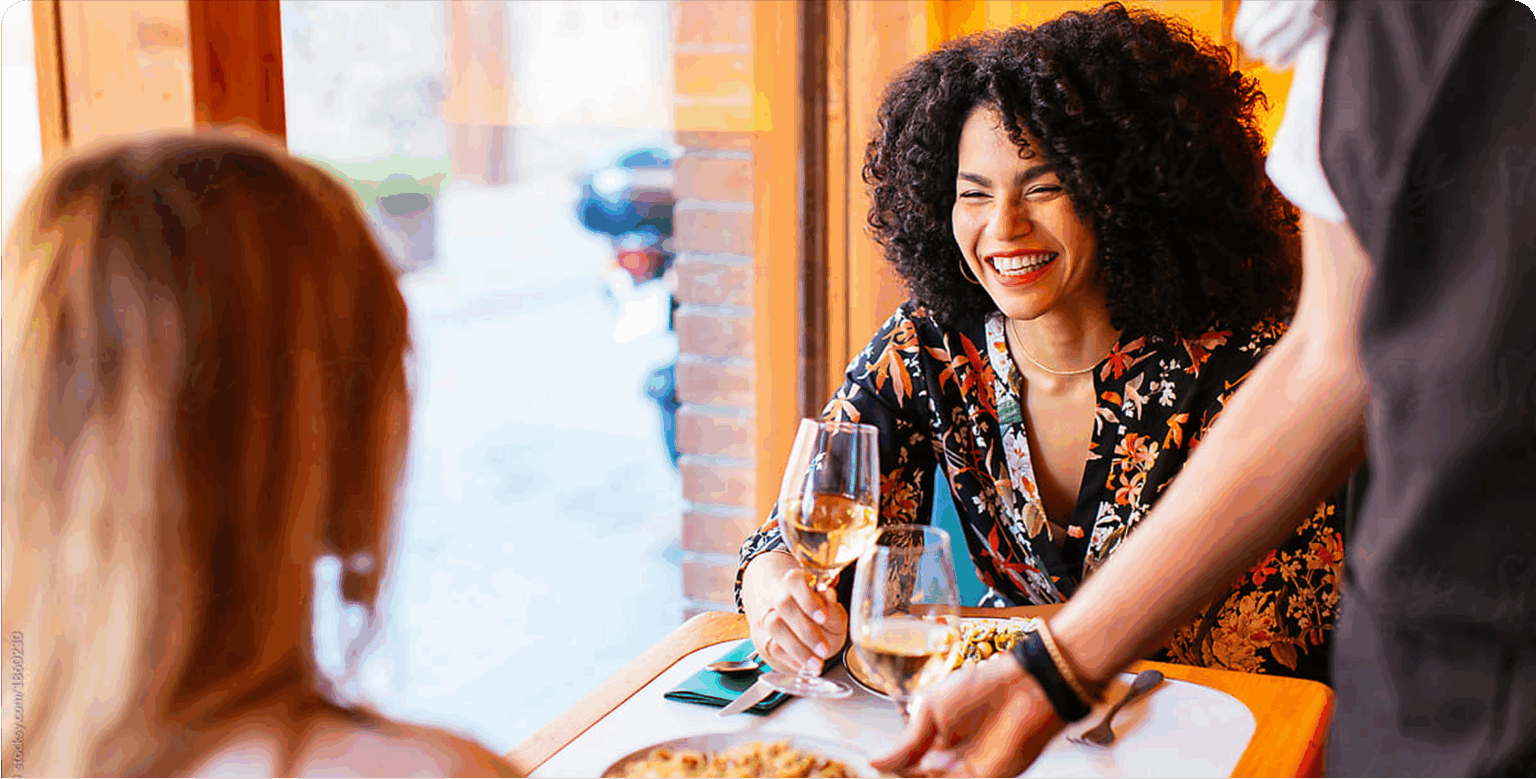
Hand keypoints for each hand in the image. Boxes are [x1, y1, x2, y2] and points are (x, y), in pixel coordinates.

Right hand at [742, 551, 847, 675]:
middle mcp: (776, 596)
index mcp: (793, 583)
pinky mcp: (760, 639)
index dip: (808, 599)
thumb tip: (829, 595)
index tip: (823, 617)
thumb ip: (831, 607)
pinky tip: (805, 667)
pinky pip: (770, 649)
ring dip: (797, 649)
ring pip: (773, 626)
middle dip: (806, 631)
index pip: (795, 581)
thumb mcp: (831, 611)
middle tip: (825, 650)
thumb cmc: (816, 616)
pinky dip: (790, 660)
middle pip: (783, 604)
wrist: (791, 622)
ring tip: (816, 663)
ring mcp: (765, 617)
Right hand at [873, 654, 1063, 777]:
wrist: (1024, 691)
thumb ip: (906, 744)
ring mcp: (965, 772)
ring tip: (894, 776)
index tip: (870, 770)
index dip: (889, 769)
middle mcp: (949, 759)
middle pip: (917, 778)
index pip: (905, 765)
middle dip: (898, 777)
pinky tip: (917, 778)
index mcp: (934, 739)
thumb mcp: (930, 711)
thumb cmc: (982, 689)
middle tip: (881, 775)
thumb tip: (875, 761)